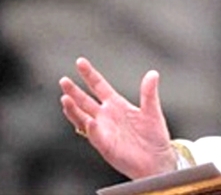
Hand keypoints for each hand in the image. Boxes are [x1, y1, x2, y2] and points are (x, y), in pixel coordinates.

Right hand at [59, 57, 176, 178]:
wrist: (157, 160)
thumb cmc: (154, 136)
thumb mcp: (152, 111)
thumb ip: (149, 93)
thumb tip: (153, 73)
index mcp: (117, 104)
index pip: (99, 86)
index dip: (89, 74)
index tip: (80, 61)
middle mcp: (106, 116)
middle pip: (85, 101)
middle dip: (74, 91)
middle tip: (63, 80)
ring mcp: (103, 130)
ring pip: (83, 118)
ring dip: (74, 110)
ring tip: (65, 99)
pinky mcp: (105, 146)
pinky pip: (95, 136)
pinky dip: (92, 129)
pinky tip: (90, 122)